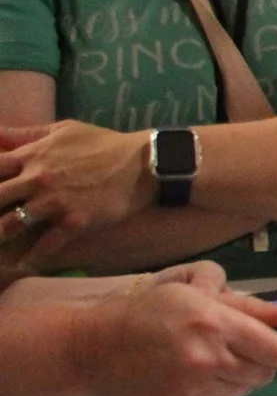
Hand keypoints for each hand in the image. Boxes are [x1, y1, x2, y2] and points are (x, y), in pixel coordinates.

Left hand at [0, 122, 151, 258]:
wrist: (144, 163)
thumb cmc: (102, 144)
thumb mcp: (63, 130)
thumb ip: (26, 134)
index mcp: (32, 155)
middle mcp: (37, 179)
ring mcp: (55, 201)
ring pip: (11, 224)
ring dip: (1, 235)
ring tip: (0, 243)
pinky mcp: (75, 221)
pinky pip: (46, 245)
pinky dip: (33, 258)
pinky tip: (25, 266)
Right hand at [76, 262, 276, 395]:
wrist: (94, 349)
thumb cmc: (148, 312)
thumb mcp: (194, 293)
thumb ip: (246, 306)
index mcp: (216, 325)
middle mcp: (210, 360)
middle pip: (266, 372)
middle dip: (263, 360)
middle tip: (240, 348)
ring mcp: (197, 390)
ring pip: (246, 388)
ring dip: (240, 374)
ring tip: (212, 359)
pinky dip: (219, 389)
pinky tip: (194, 375)